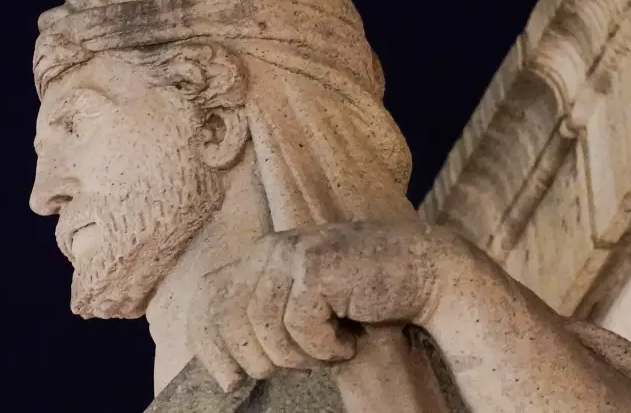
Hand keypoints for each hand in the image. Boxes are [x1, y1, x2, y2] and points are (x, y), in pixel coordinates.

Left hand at [186, 220, 463, 391]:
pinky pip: (299, 327)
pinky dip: (325, 348)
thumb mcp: (304, 305)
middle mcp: (269, 249)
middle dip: (262, 358)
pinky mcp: (315, 267)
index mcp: (259, 256)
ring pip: (265, 330)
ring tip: (331, 348)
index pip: (208, 299)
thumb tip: (225, 371)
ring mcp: (290, 254)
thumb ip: (266, 319)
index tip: (229, 381)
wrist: (423, 270)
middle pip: (229, 321)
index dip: (208, 345)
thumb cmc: (363, 296)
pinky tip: (348, 341)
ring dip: (300, 355)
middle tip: (305, 363)